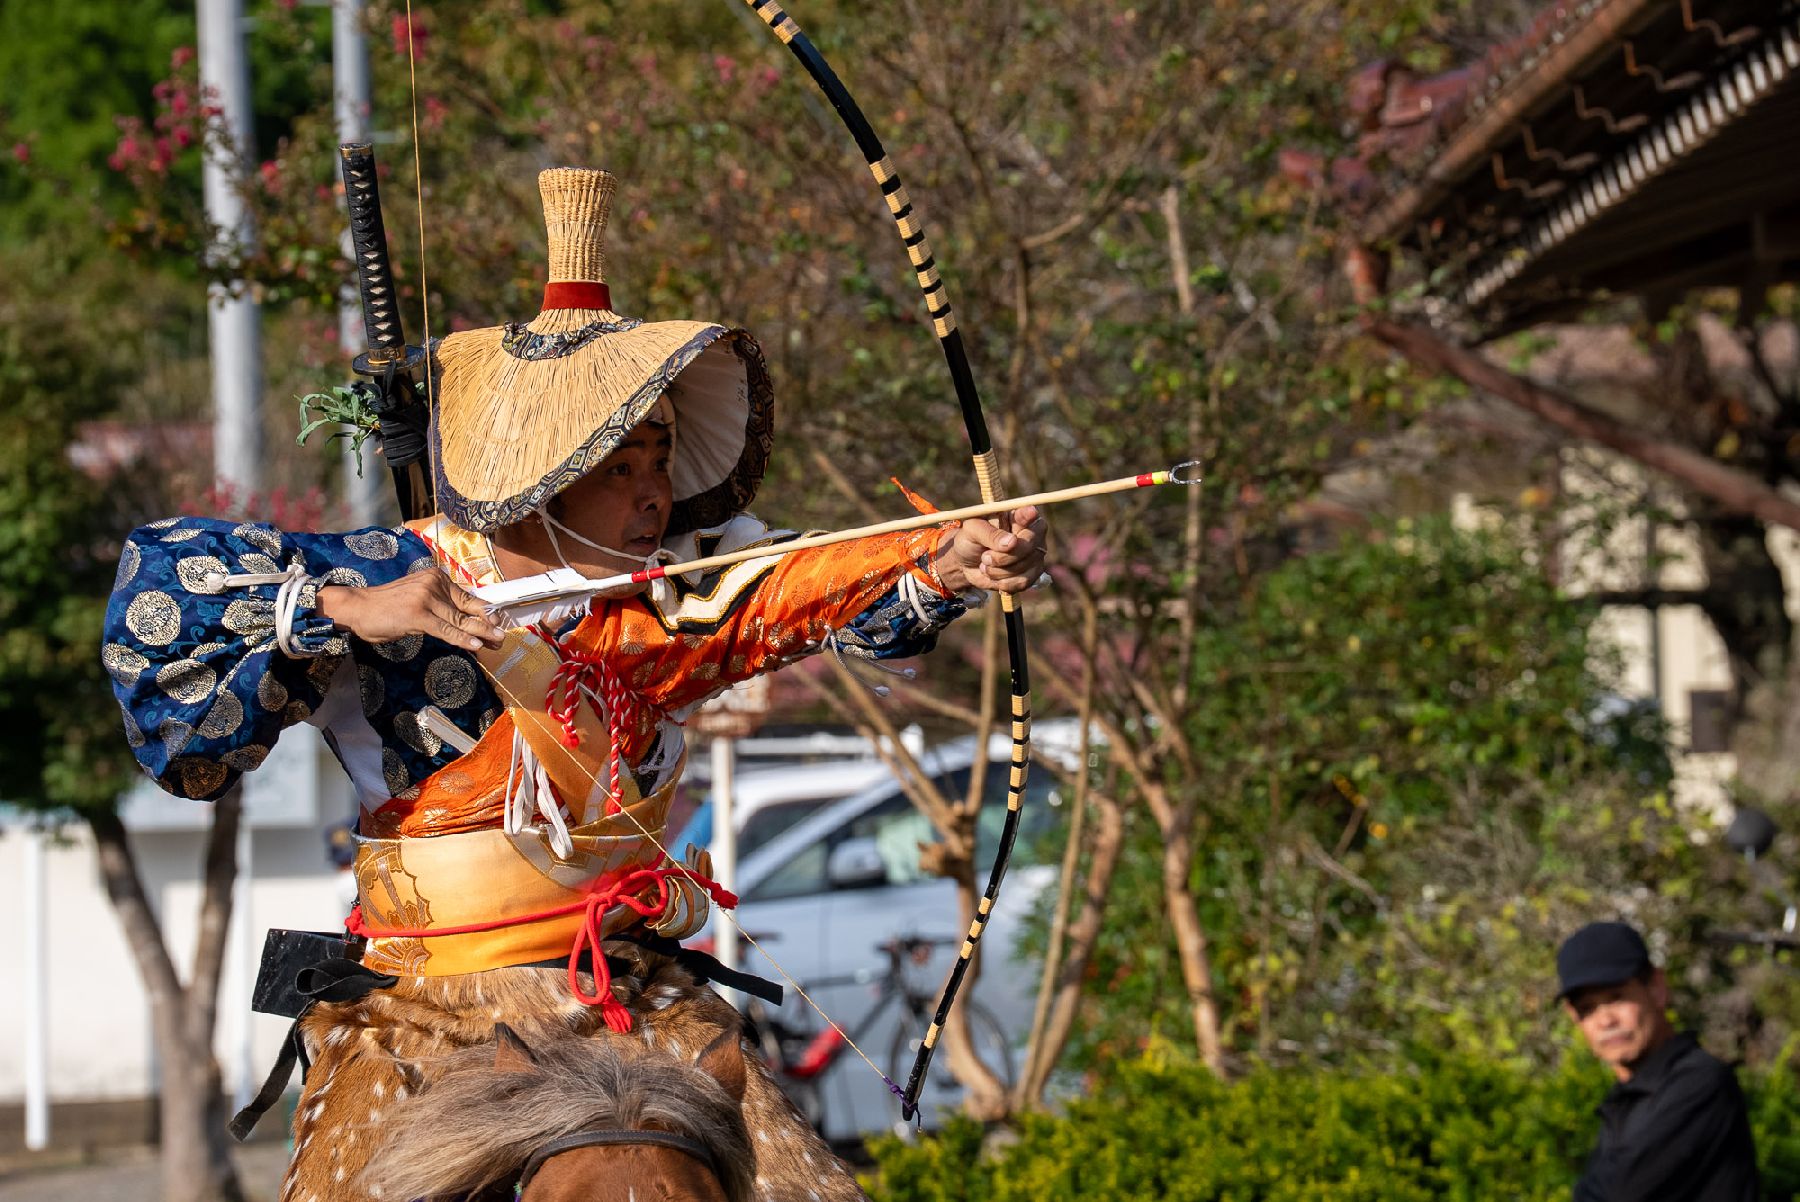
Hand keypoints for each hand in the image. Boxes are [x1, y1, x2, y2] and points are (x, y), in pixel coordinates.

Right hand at [317, 569, 505, 650]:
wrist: (357, 607)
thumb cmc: (386, 607)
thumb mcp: (418, 599)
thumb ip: (440, 605)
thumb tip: (466, 620)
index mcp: (436, 578)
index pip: (467, 596)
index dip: (485, 611)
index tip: (499, 621)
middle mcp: (434, 583)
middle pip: (468, 607)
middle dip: (487, 623)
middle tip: (502, 635)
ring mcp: (427, 598)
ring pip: (460, 620)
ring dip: (481, 633)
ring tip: (497, 641)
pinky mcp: (419, 614)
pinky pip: (447, 630)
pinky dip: (462, 638)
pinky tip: (476, 645)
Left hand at [932, 505, 1047, 594]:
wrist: (968, 563)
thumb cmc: (970, 539)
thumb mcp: (972, 531)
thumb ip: (990, 533)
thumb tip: (1012, 542)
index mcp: (1017, 515)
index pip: (1029, 512)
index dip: (1029, 514)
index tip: (1028, 513)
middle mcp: (1032, 532)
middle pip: (1030, 544)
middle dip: (1004, 556)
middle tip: (985, 557)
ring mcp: (1035, 553)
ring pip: (1024, 566)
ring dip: (999, 570)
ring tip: (985, 564)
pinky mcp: (1032, 573)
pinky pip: (1023, 581)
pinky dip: (1003, 582)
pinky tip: (994, 575)